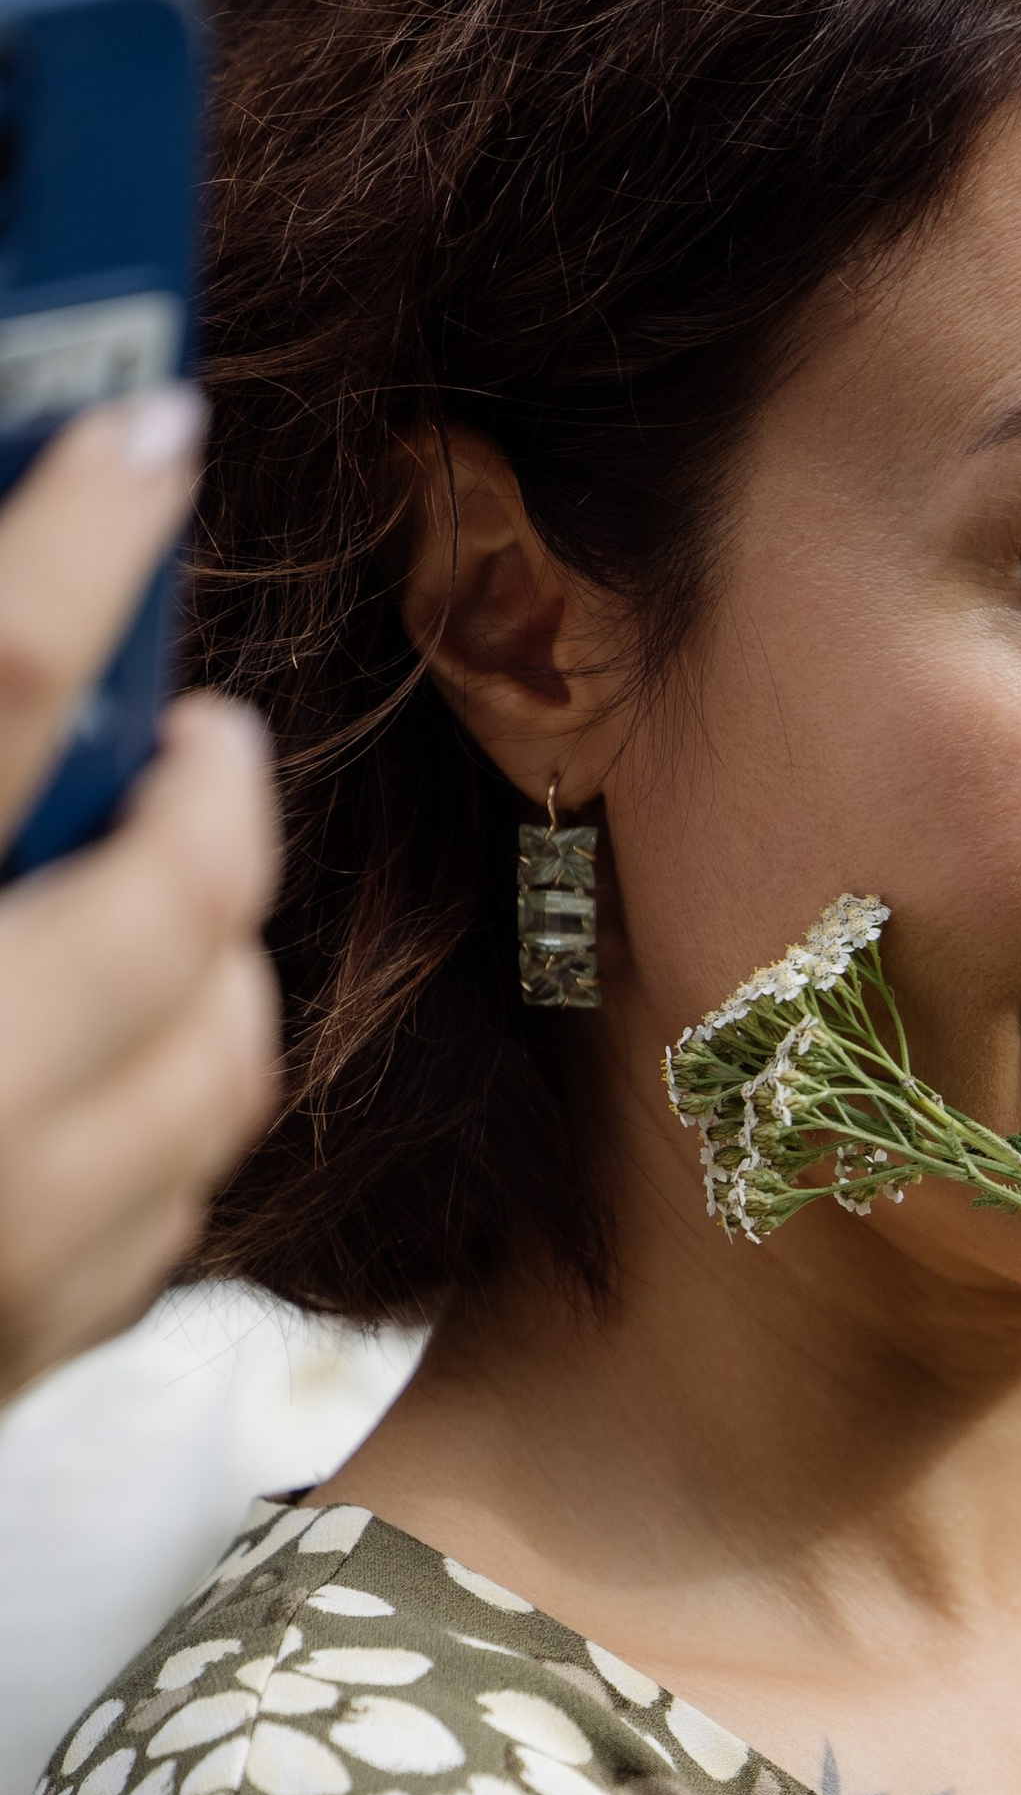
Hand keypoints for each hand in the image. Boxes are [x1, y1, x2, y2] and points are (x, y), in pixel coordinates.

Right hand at [0, 388, 279, 1401]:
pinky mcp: (4, 1358)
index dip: (74, 534)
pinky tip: (124, 1055)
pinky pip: (169, 1212)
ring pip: (212, 1065)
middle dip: (206, 782)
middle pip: (165, 897)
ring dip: (224, 948)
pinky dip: (172, 1109)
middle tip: (186, 716)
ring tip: (180, 868)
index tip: (141, 436)